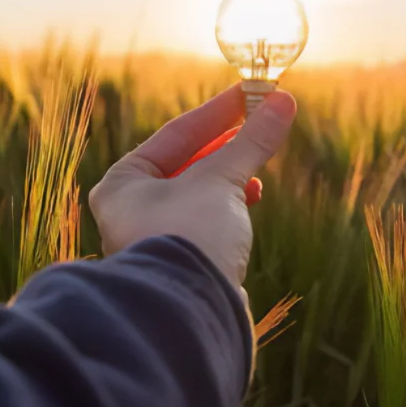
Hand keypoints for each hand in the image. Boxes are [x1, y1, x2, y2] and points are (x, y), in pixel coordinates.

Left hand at [88, 84, 296, 298]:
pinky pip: (206, 222)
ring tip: (256, 170)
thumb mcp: (222, 180)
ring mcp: (156, 239)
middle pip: (187, 164)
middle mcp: (131, 211)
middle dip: (227, 146)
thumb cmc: (190, 237)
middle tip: (261, 122)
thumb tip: (282, 101)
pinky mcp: (181, 262)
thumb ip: (251, 141)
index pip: (175, 135)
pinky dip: (229, 208)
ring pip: (199, 194)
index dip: (218, 112)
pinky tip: (249, 202)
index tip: (251, 93)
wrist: (190, 313)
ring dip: (230, 177)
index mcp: (123, 184)